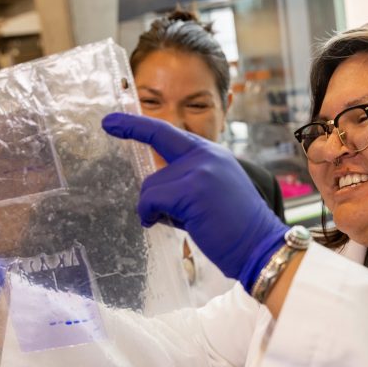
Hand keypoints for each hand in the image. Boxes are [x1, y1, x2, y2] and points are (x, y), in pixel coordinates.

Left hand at [102, 113, 286, 291]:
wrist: (260, 245)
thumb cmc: (235, 228)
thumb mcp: (214, 191)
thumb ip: (189, 179)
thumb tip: (155, 187)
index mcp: (212, 154)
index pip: (169, 132)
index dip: (139, 124)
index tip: (114, 121)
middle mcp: (207, 155)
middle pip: (157, 149)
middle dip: (132, 136)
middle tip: (107, 123)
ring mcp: (200, 170)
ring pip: (151, 185)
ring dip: (155, 208)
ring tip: (181, 222)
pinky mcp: (192, 189)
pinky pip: (152, 200)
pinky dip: (151, 215)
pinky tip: (163, 224)